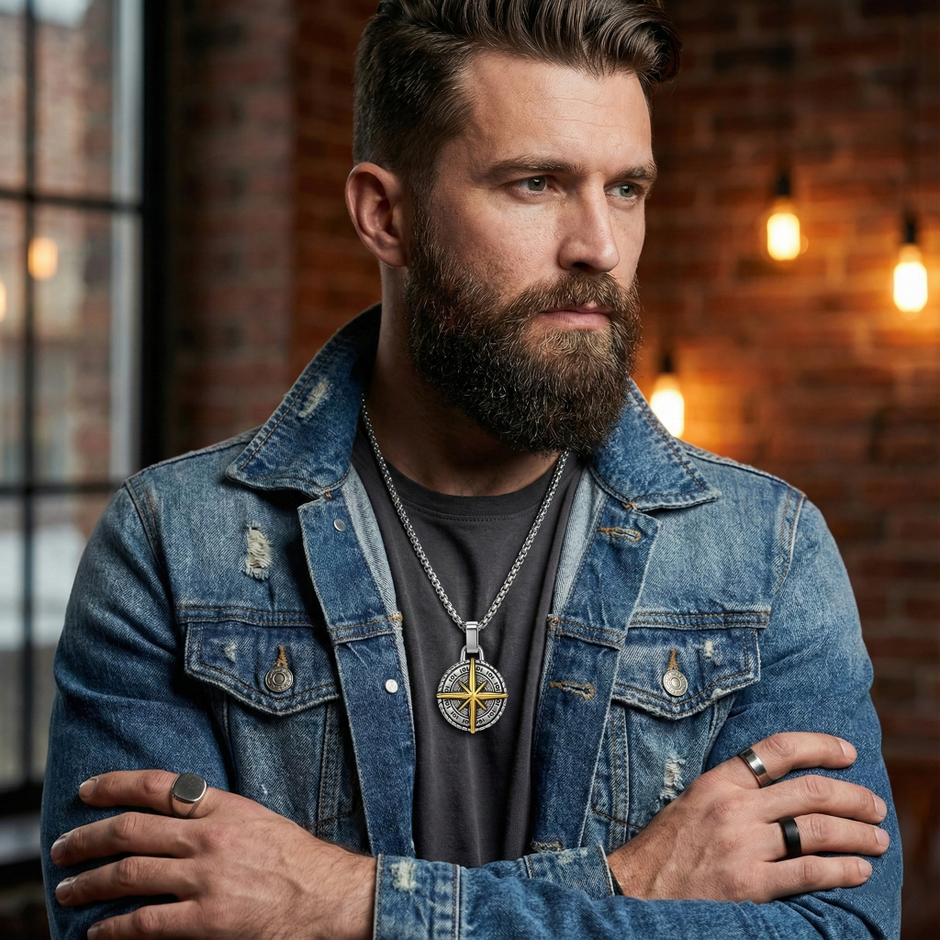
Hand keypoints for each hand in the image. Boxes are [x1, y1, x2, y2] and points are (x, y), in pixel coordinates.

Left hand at [51, 770, 374, 939]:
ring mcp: (206, 878)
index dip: (114, 785)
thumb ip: (213, 812)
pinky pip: (147, 922)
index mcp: (222, 807)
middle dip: (87, 839)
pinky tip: (98, 931)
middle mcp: (209, 837)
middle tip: (62, 848)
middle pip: (131, 830)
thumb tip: (169, 813)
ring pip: (129, 874)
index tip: (87, 790)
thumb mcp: (254, 817)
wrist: (326, 894)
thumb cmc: (293, 857)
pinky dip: (114, 927)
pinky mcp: (207, 919)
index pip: (158, 786)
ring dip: (90, 882)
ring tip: (68, 890)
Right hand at [607, 732, 888, 902]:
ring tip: (877, 838)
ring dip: (856, 833)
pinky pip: (808, 871)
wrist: (639, 887)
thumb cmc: (668, 846)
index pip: (777, 749)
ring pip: (816, 829)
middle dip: (852, 797)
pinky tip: (859, 870)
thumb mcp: (695, 800)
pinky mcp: (750, 882)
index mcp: (719, 781)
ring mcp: (743, 844)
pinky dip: (841, 870)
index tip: (848, 753)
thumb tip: (783, 784)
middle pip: (809, 791)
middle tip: (875, 805)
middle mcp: (734, 807)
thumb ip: (734, 789)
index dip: (820, 746)